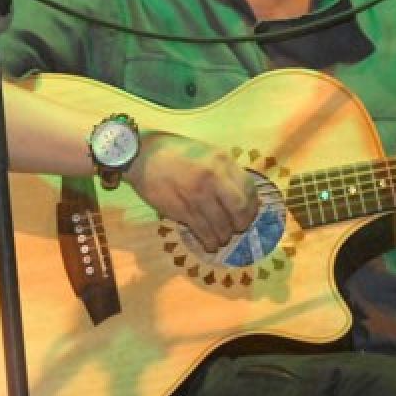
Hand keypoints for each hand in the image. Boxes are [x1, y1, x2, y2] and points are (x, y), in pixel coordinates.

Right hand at [127, 133, 258, 251]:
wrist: (142, 155)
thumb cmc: (177, 152)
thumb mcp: (208, 153)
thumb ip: (226, 171)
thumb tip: (243, 195)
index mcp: (223, 161)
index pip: (249, 188)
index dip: (253, 205)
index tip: (249, 213)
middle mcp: (214, 178)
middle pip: (240, 209)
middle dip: (242, 223)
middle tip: (238, 227)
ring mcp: (198, 195)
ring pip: (222, 226)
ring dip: (224, 236)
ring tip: (221, 237)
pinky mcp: (181, 210)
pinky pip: (203, 232)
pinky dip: (209, 242)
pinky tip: (210, 243)